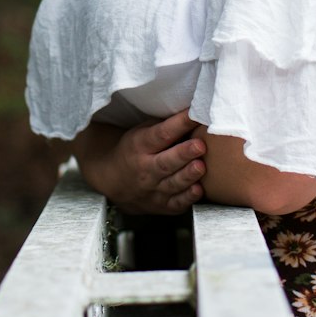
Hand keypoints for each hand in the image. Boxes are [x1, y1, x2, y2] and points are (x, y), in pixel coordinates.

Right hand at [74, 110, 206, 214]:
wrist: (114, 181)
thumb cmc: (133, 150)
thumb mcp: (140, 133)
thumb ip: (163, 126)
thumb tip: (192, 111)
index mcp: (140, 146)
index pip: (160, 134)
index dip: (178, 124)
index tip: (194, 114)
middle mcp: (146, 169)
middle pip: (166, 162)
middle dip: (183, 154)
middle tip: (200, 145)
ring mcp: (153, 190)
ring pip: (172, 184)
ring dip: (188, 176)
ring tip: (201, 166)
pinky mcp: (162, 206)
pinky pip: (176, 203)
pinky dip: (187, 198)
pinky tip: (198, 189)